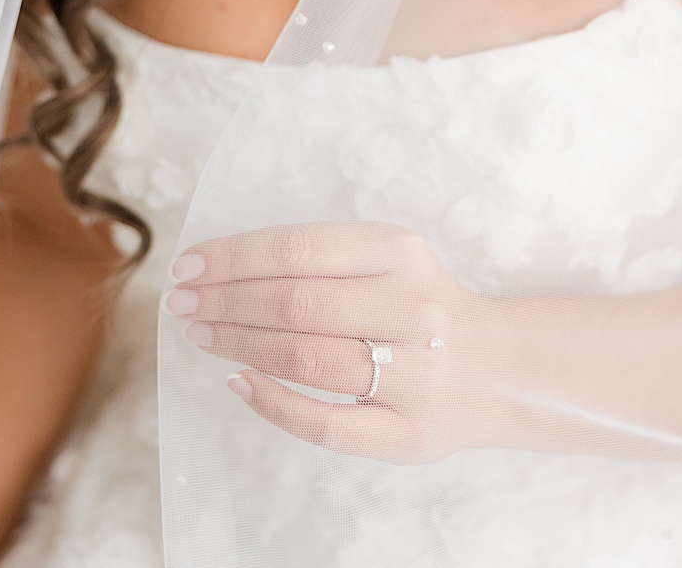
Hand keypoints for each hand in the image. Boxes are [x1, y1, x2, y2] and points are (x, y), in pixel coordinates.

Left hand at [168, 222, 485, 461]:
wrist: (499, 370)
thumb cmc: (422, 309)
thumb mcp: (392, 262)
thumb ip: (325, 259)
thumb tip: (225, 265)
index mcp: (404, 254)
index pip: (302, 249)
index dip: (235, 257)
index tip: (190, 265)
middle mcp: (412, 309)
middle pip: (297, 303)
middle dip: (226, 300)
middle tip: (182, 302)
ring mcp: (411, 374)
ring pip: (304, 358)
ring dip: (238, 344)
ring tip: (200, 333)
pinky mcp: (406, 432)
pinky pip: (323, 422)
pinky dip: (271, 402)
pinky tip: (237, 382)